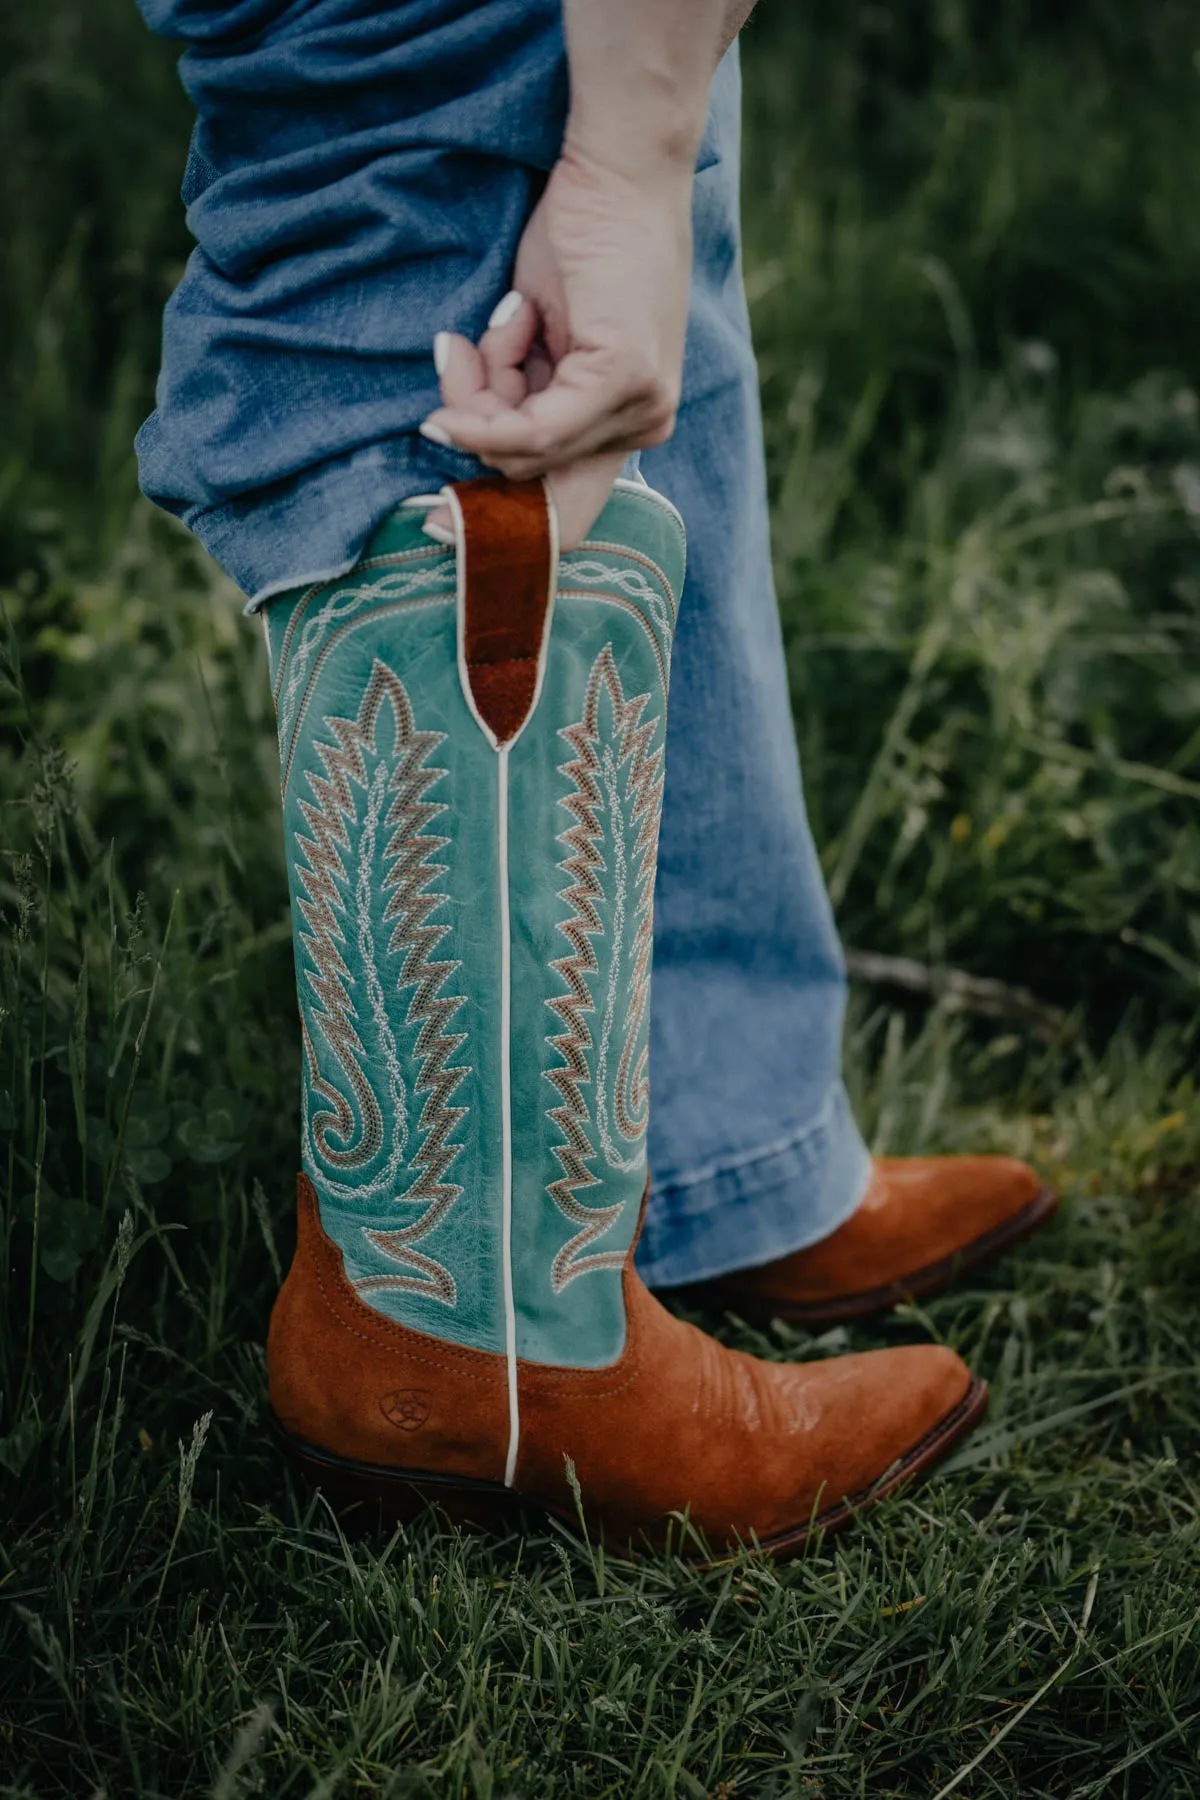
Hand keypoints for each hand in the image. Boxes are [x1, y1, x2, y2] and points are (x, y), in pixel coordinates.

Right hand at [421, 146, 693, 548]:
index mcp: (629, 424)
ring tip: (494, 320)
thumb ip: (518, 399)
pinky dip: (489, 397)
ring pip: (521, 450)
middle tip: (456, 357)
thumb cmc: (580, 240)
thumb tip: (461, 440)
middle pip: (525, 478)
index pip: (566, 515)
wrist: (618, 170)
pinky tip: (479, 343)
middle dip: (474, 425)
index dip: (498, 529)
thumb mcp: (540, 339)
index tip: (433, 523)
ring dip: (480, 387)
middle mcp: (644, 426)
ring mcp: (641, 408)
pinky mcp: (622, 380)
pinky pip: (532, 428)